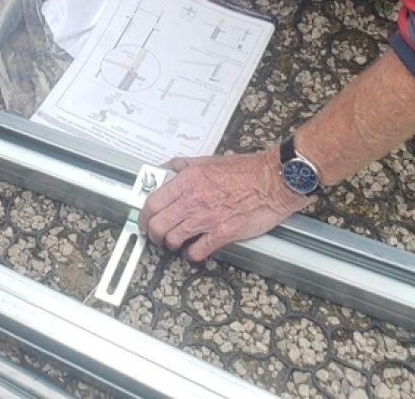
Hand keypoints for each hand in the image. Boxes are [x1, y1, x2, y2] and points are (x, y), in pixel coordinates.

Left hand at [140, 149, 312, 260]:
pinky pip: (197, 251)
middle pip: (158, 224)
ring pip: (173, 239)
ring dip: (171, 244)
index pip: (152, 202)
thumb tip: (164, 170)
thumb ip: (182, 166)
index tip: (145, 219)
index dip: (144, 215)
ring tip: (174, 242)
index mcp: (187, 180)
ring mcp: (207, 218)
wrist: (271, 182)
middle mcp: (193, 199)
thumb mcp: (206, 160)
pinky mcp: (223, 234)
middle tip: (156, 236)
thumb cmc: (244, 171)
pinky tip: (193, 250)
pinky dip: (191, 254)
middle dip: (153, 234)